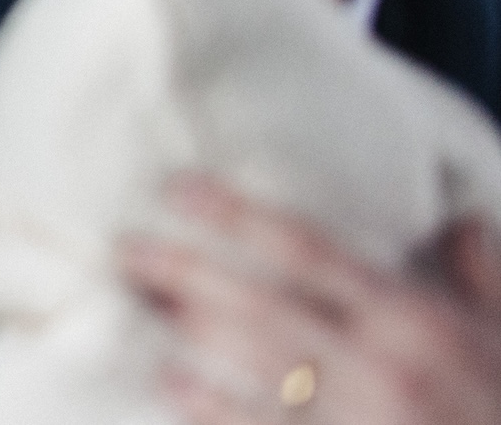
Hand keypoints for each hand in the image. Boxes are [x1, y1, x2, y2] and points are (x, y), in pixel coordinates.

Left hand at [120, 174, 500, 424]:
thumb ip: (485, 273)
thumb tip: (457, 219)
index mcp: (417, 322)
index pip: (308, 252)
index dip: (236, 216)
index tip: (179, 189)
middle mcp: (380, 367)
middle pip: (260, 308)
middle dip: (186, 275)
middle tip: (126, 250)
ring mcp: (360, 423)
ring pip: (253, 373)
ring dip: (189, 343)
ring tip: (140, 314)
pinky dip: (211, 415)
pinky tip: (171, 391)